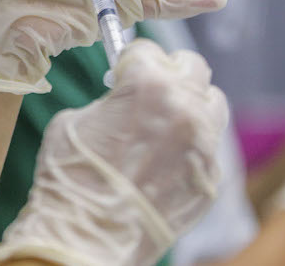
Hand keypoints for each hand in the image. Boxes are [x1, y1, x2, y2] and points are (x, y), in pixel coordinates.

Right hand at [0, 39, 228, 265]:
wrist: (88, 236)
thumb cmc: (71, 177)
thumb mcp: (76, 120)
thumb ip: (110, 101)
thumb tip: (121, 101)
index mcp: (147, 83)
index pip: (148, 49)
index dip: (133, 60)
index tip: (126, 70)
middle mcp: (184, 106)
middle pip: (193, 67)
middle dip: (173, 72)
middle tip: (154, 89)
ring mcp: (203, 144)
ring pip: (213, 104)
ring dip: (193, 106)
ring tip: (168, 124)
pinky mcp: (210, 178)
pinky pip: (208, 149)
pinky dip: (191, 149)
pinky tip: (166, 163)